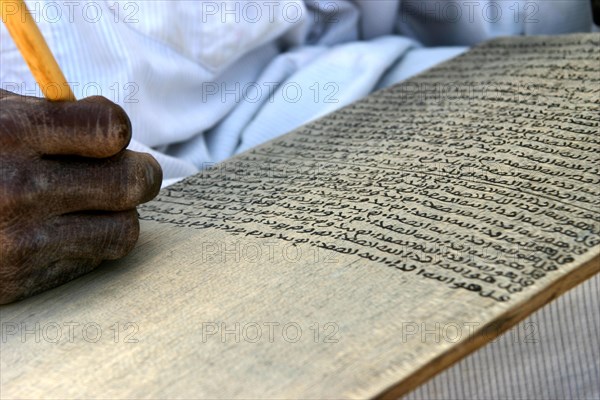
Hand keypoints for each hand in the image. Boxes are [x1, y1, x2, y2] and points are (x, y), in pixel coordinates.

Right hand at [0, 90, 161, 303]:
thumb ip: (46, 116)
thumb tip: (113, 129)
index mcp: (7, 133)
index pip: (111, 129)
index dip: (116, 128)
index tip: (108, 134)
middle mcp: (17, 189)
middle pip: (132, 182)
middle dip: (140, 173)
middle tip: (130, 171)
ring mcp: (21, 242)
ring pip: (125, 228)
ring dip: (119, 213)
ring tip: (96, 202)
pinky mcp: (22, 280)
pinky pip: (93, 259)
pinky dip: (91, 242)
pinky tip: (64, 229)